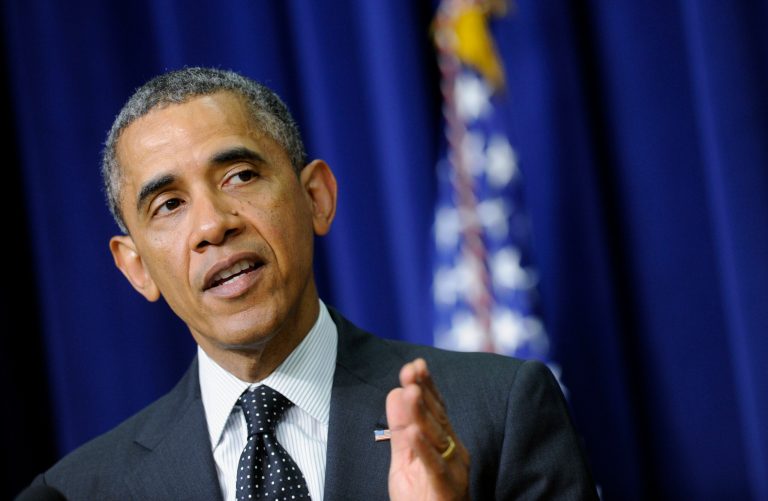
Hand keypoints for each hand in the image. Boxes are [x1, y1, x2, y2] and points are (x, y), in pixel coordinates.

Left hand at [386, 358, 469, 500]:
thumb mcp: (406, 458)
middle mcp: (454, 450)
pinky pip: (435, 467)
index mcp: (445, 441)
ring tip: (411, 391)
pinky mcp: (445, 489)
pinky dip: (424, 449)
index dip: (427, 385)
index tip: (415, 364)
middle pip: (438, 417)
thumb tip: (395, 391)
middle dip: (424, 392)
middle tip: (411, 370)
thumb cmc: (423, 495)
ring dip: (423, 414)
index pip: (437, 408)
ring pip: (437, 438)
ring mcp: (453, 469)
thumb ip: (400, 427)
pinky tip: (413, 434)